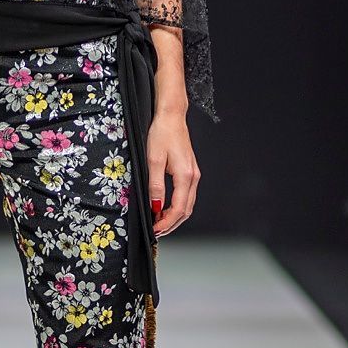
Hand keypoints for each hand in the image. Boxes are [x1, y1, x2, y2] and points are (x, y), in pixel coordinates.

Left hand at [148, 110, 199, 237]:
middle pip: (186, 211)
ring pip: (187, 204)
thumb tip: (155, 206)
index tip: (155, 230)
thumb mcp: (153, 160)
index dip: (166, 223)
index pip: (178, 209)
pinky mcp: (190, 171)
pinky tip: (166, 207)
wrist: (172, 116)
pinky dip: (177, 206)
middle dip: (171, 224)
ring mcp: (194, 174)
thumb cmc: (162, 134)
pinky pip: (187, 195)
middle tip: (155, 231)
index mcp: (185, 176)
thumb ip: (155, 185)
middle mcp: (194, 177)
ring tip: (159, 222)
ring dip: (174, 216)